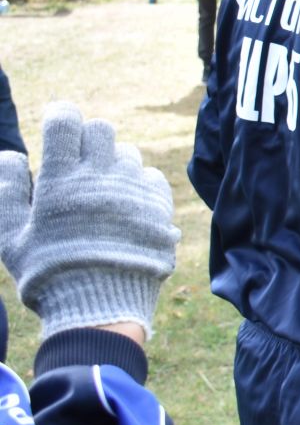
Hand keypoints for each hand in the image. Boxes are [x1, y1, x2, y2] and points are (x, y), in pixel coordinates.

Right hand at [0, 104, 178, 340]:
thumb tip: (10, 155)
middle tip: (76, 162)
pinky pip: (150, 177)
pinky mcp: (160, 206)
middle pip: (100, 129)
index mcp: (60, 180)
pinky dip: (137, 185)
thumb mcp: (12, 238)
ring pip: (126, 153)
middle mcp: (101, 178)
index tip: (57, 121)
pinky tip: (124, 207)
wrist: (102, 308)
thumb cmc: (49, 274)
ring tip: (99, 193)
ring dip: (111, 164)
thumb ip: (8, 193)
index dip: (60, 116)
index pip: (65, 122)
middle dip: (86, 139)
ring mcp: (134, 190)